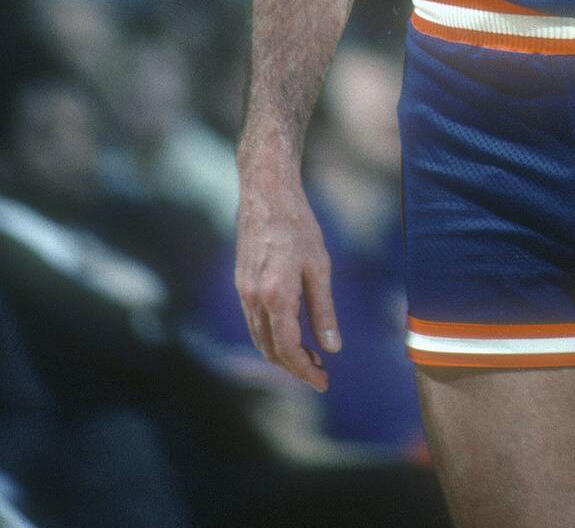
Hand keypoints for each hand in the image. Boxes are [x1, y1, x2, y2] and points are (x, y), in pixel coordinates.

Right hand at [235, 160, 340, 391]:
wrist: (266, 193)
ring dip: (281, 354)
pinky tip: (290, 332)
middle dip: (294, 367)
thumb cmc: (298, 225)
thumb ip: (323, 310)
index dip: (305, 370)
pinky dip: (271, 336)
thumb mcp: (319, 267)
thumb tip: (333, 347)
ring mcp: (243, 291)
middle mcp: (253, 298)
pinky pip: (254, 321)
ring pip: (259, 338)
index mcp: (276, 295)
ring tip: (309, 357)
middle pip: (270, 349)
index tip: (323, 381)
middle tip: (320, 374)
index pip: (288, 348)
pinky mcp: (241, 282)